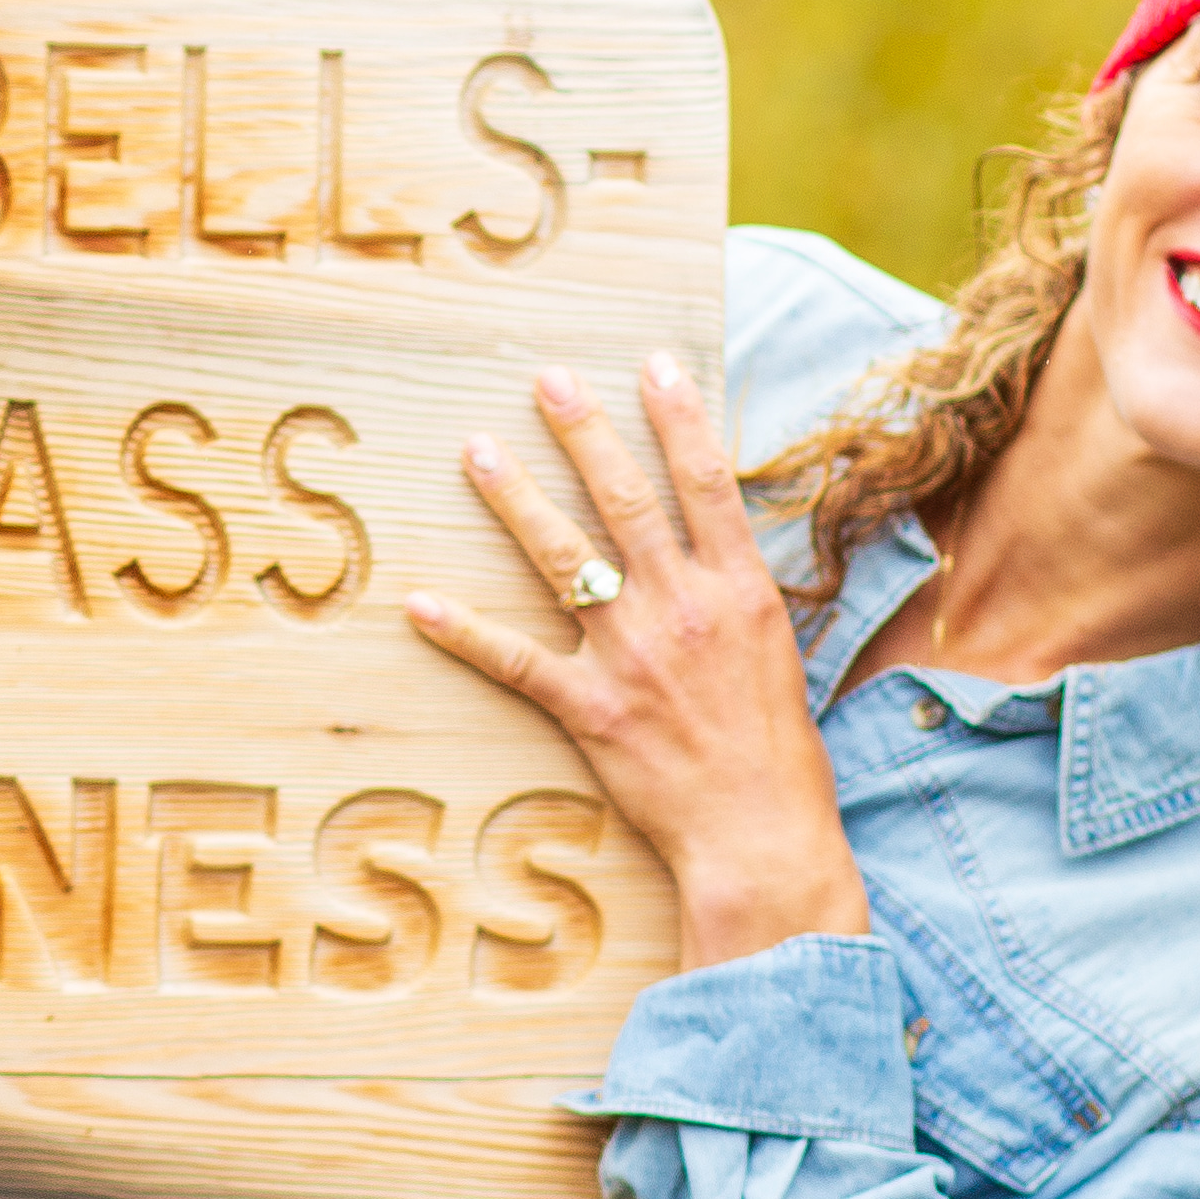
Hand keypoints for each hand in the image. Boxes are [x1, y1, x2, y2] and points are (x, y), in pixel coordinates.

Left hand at [408, 353, 869, 970]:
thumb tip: (710, 541)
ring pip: (564, 559)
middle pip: (625, 501)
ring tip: (478, 451)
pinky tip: (423, 603)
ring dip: (515, 501)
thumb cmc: (776, 751)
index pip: (706, 484)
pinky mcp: (591, 710)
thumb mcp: (776, 653)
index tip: (653, 364)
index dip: (678, 418)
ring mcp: (633, 657)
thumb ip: (736, 594)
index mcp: (741, 591)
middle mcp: (685, 609)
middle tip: (547, 379)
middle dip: (584, 433)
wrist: (762, 833)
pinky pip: (516, 661)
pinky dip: (466, 633)